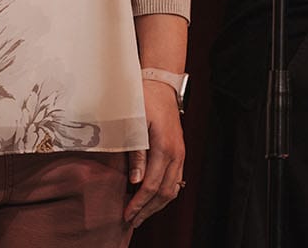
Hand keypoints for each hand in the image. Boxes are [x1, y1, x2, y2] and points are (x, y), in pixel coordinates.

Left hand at [124, 80, 185, 227]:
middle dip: (148, 210)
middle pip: (164, 192)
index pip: (151, 185)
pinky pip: (176, 180)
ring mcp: (180, 154)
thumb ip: (136, 153)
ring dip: (157, 205)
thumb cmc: (144, 100)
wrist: (162, 85)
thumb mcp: (134, 123)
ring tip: (141, 215)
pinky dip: (165, 194)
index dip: (139, 203)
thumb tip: (135, 181)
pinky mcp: (180, 153)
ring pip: (173, 189)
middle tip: (132, 221)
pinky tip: (153, 199)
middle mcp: (176, 154)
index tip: (127, 214)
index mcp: (164, 147)